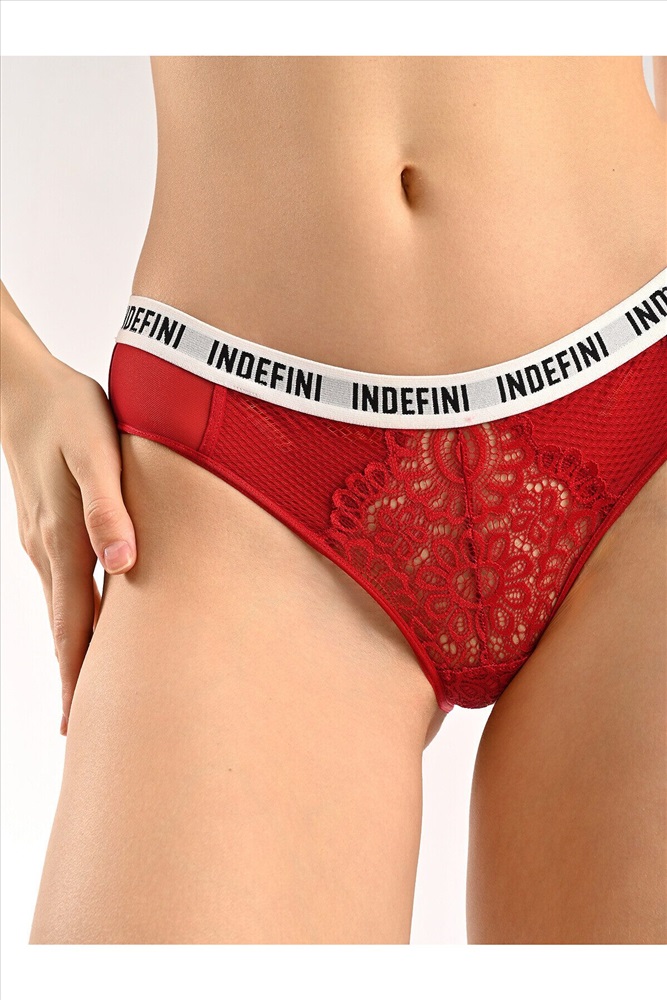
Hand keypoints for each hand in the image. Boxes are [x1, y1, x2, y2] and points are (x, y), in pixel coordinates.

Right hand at [2, 352, 136, 734]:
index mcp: (65, 540)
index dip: (79, 676)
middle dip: (75, 681)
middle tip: (84, 735)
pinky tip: (88, 630)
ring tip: (90, 695)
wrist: (23, 388)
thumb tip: (123, 564)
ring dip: (76, 653)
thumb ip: (108, 506)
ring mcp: (44, 542)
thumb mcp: (96, 450)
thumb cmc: (70, 412)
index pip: (74, 626)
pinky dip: (76, 620)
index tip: (79, 727)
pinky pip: (66, 588)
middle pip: (67, 631)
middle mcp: (50, 551)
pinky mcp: (48, 530)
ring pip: (66, 612)